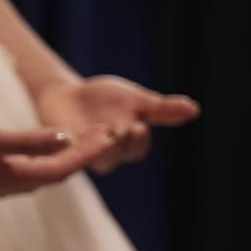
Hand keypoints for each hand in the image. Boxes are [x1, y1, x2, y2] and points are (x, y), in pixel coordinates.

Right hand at [0, 113, 116, 196]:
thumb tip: (66, 141)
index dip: (87, 151)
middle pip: (56, 173)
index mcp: (8, 179)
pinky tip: (48, 146)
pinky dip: (45, 158)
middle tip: (109, 132)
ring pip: (42, 173)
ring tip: (87, 137)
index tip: (110, 133)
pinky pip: (26, 171)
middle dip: (82, 153)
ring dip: (66, 156)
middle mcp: (5, 186)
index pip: (61, 168)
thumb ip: (28, 141)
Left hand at [34, 75, 199, 172]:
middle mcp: (103, 153)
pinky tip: (70, 132)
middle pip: (114, 158)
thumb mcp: (135, 100)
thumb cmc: (103, 100)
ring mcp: (78, 150)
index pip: (137, 150)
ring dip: (96, 145)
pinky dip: (67, 142)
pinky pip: (62, 150)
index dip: (138, 140)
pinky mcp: (56, 144)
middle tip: (118, 127)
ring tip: (100, 129)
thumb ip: (161, 109)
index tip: (138, 125)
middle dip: (118, 143)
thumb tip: (194, 109)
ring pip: (89, 158)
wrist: (67, 92)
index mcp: (125, 145)